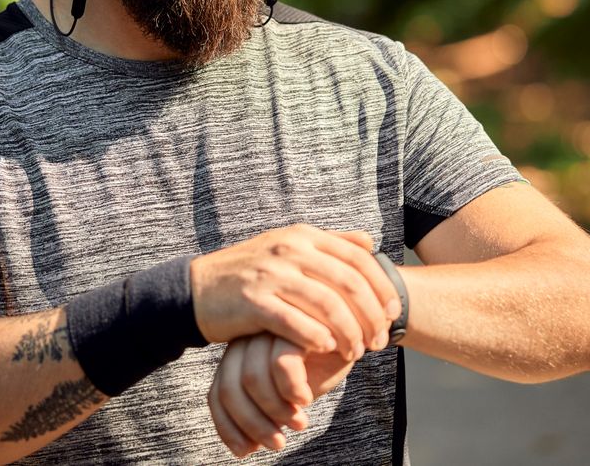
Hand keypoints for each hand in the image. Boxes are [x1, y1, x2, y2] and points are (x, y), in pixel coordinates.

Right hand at [191, 224, 399, 359]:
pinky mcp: (254, 301)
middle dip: (370, 316)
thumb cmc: (251, 273)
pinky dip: (317, 337)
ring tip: (356, 353)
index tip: (392, 315)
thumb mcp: (289, 247)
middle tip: (378, 342)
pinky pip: (295, 322)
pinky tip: (326, 350)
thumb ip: (330, 243)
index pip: (359, 260)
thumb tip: (369, 242)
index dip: (381, 289)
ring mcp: (271, 274)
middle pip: (348, 283)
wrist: (197, 289)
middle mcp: (290, 249)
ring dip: (348, 333)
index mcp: (303, 236)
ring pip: (327, 305)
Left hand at [208, 333, 355, 457]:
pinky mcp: (294, 323)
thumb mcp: (287, 390)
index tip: (246, 451)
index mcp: (240, 353)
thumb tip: (244, 448)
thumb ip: (263, 409)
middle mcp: (248, 337)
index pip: (217, 393)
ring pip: (252, 378)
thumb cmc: (321, 364)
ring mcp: (268, 328)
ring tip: (299, 423)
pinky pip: (281, 362)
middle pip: (230, 388)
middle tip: (278, 443)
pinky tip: (306, 399)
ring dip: (275, 411)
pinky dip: (292, 389)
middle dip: (252, 424)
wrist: (355, 334)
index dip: (227, 426)